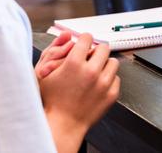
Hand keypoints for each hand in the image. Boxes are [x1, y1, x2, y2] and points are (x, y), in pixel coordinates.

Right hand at [40, 33, 119, 152]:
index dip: (84, 40)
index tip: (83, 44)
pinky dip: (108, 80)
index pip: (87, 38)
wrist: (63, 124)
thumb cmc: (53, 100)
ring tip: (94, 72)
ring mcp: (103, 83)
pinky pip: (116, 78)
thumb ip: (55, 51)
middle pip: (103, 47)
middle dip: (96, 51)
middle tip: (89, 58)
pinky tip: (97, 85)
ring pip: (113, 62)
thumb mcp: (45, 73)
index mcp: (74, 63)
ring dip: (104, 65)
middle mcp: (91, 71)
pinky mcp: (111, 94)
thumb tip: (67, 37)